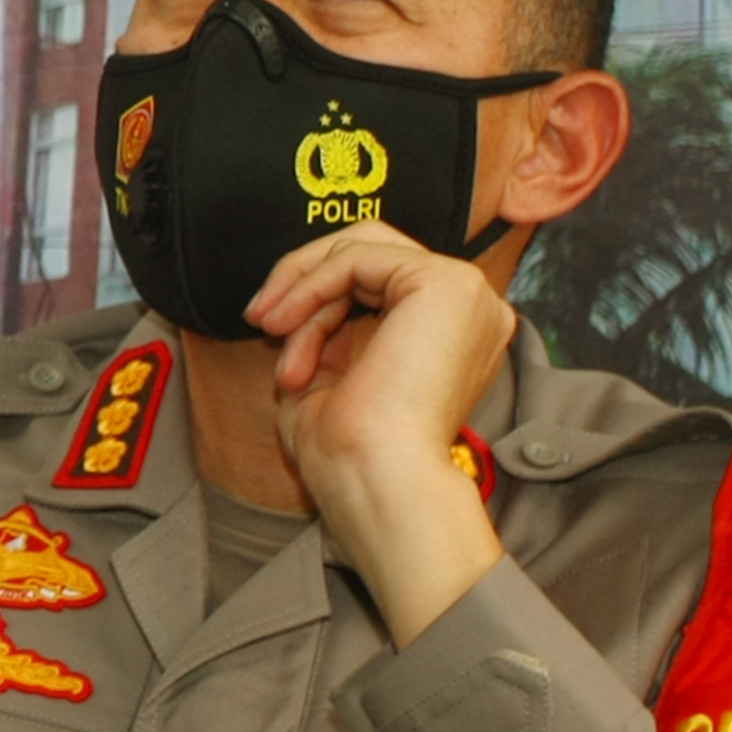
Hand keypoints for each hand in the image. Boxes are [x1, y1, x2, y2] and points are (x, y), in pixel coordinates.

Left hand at [245, 225, 513, 641]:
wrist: (376, 482)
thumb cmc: (353, 453)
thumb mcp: (331, 373)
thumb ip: (327, 328)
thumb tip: (295, 296)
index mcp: (452, 331)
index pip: (377, 276)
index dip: (314, 294)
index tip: (267, 328)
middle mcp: (470, 308)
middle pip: (371, 250)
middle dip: (305, 278)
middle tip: (261, 317)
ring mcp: (465, 292)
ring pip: (359, 249)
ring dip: (302, 289)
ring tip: (272, 330)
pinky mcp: (446, 283)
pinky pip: (357, 257)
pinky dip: (311, 287)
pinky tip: (287, 326)